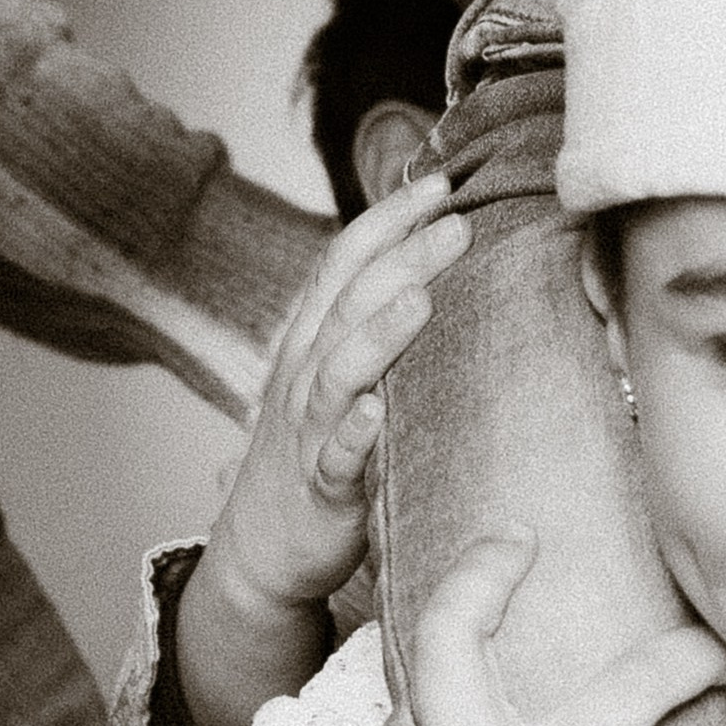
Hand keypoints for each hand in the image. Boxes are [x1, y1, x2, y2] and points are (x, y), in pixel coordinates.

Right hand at [174, 176, 467, 725]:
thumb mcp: (336, 371)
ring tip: (421, 301)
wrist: (264, 544)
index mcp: (312, 336)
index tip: (442, 181)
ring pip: (338, 371)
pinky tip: (378, 411)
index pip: (347, 258)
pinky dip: (354, 432)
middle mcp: (305, 372)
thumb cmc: (317, 446)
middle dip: (404, 258)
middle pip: (350, 301)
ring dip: (378, 334)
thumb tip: (436, 258)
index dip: (390, 216)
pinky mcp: (320, 487)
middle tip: (460, 225)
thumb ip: (373, 319)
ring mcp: (309, 429)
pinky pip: (336, 457)